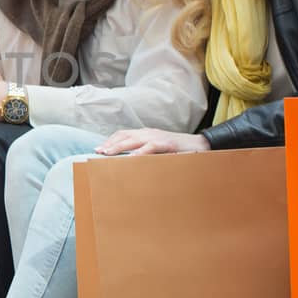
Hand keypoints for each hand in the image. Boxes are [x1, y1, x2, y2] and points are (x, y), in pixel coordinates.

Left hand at [94, 128, 211, 155]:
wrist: (200, 145)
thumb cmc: (177, 150)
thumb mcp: (158, 151)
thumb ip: (144, 154)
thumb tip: (129, 164)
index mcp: (145, 134)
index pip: (123, 134)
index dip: (110, 141)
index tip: (98, 150)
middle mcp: (149, 133)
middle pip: (124, 136)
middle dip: (110, 144)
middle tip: (97, 152)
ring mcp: (158, 137)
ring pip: (134, 140)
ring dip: (119, 147)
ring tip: (108, 154)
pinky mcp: (167, 144)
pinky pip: (151, 147)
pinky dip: (140, 152)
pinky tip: (131, 158)